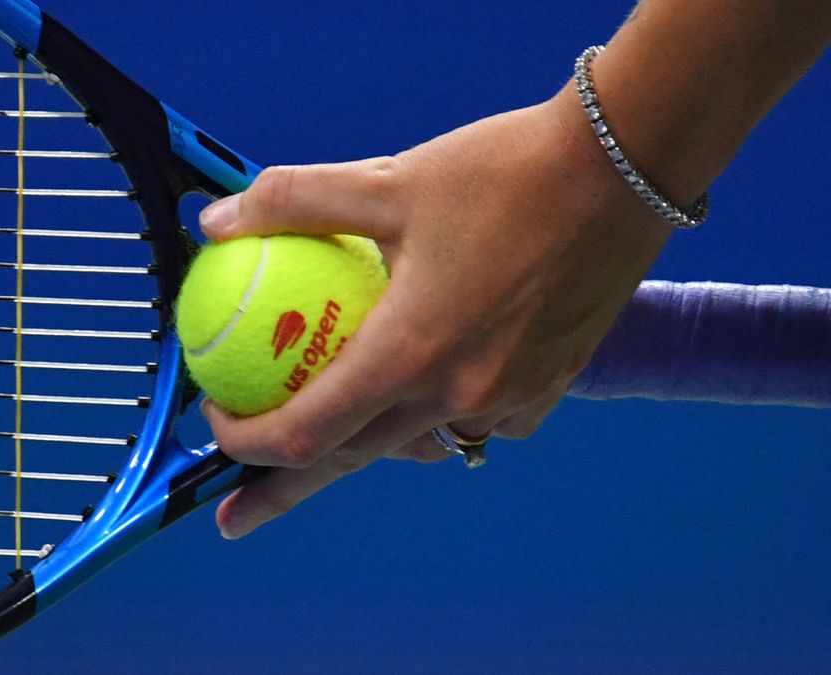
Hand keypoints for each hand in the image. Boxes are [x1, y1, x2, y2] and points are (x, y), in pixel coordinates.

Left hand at [199, 88, 672, 538]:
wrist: (625, 167)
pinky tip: (420, 390)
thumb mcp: (386, 179)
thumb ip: (292, 201)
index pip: (304, 432)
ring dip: (359, 450)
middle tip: (233, 516)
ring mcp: (508, 401)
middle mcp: (458, 397)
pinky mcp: (546, 389)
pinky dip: (433, 417)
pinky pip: (473, 423)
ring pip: (411, 447)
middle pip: (347, 463)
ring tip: (327, 444)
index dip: (246, 443)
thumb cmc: (502, 171)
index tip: (214, 427)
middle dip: (280, 494)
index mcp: (410, 356)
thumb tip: (217, 219)